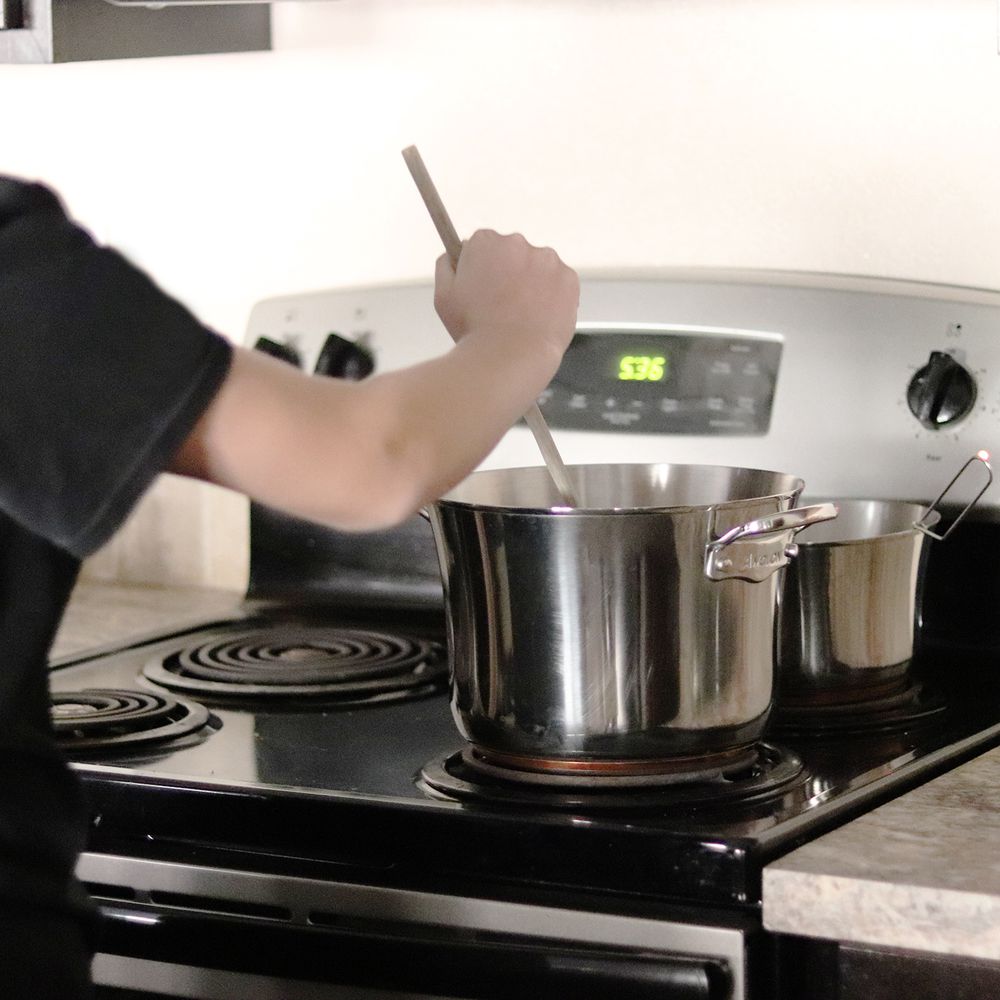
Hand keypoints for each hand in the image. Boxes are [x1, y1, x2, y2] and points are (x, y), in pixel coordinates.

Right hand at [433, 229, 578, 362]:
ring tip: (522, 316)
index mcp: (485, 242)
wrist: (510, 355)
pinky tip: (540, 317)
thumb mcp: (443, 296)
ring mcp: (547, 259)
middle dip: (509, 274)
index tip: (483, 289)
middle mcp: (517, 242)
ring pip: (538, 268)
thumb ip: (446, 267)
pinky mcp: (568, 278)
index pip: (483, 245)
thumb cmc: (474, 329)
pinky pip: (560, 283)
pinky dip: (553, 297)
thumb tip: (452, 255)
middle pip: (513, 254)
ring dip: (532, 285)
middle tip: (502, 307)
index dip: (482, 269)